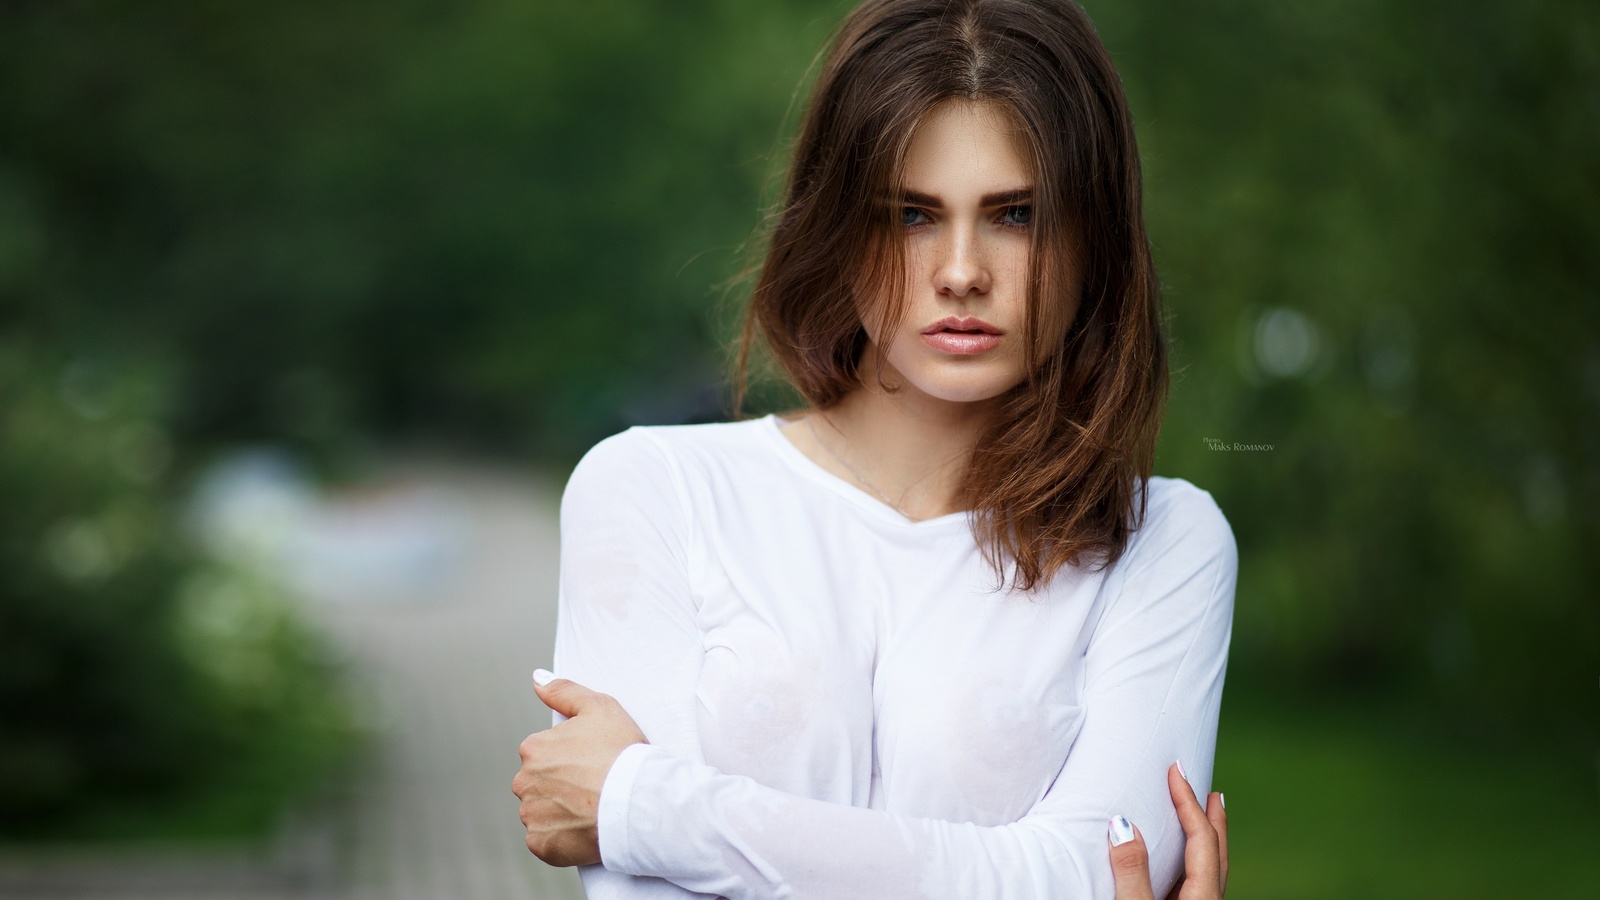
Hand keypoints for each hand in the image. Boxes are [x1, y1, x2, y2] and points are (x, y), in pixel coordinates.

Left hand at [513, 670, 647, 866]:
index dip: (569, 758)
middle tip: (592, 786)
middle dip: (560, 785)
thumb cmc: (622, 752)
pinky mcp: (541, 844)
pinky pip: (545, 840)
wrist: (638, 801)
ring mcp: (531, 815)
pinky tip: (584, 828)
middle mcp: (524, 781)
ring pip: (541, 811)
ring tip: (591, 808)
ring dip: (560, 811)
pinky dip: (561, 837)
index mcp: (533, 748)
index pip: (542, 753)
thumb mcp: (599, 707)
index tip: (592, 763)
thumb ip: (563, 691)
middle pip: (538, 783)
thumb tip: (537, 678)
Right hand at [1110, 762, 1228, 899]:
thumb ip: (1132, 870)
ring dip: (1206, 841)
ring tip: (1201, 821)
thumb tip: (1122, 826)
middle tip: (1213, 794)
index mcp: (1203, 897)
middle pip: (1217, 853)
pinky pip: (1195, 882)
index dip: (1188, 801)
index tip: (1176, 772)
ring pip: (1209, 870)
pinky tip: (1180, 865)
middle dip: (1213, 820)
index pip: (1202, 838)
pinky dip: (1191, 861)